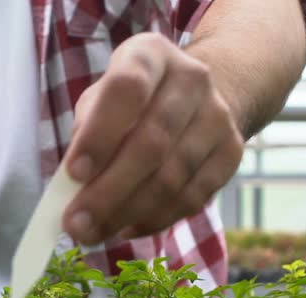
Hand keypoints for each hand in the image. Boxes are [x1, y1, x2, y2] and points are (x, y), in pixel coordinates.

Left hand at [63, 33, 243, 244]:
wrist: (197, 97)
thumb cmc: (133, 102)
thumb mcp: (102, 97)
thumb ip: (87, 132)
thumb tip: (73, 187)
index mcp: (150, 55)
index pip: (128, 88)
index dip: (100, 134)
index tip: (74, 174)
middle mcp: (192, 79)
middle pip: (152, 143)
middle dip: (108, 192)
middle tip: (76, 224)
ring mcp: (218, 116)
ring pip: (172, 177)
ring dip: (128, 213)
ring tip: (94, 234)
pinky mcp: (232, 152)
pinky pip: (192, 197)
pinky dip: (154, 219)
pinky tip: (125, 228)